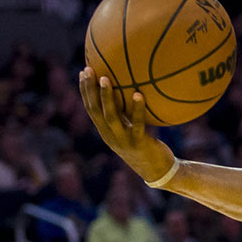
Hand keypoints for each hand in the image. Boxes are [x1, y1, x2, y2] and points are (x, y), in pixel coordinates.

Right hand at [78, 68, 176, 183]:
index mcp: (106, 132)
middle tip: (88, 70)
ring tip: (106, 79)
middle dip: (90, 90)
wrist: (158, 171)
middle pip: (95, 111)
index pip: (90, 109)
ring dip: (107, 97)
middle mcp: (110, 136)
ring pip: (110, 117)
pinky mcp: (139, 143)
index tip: (83, 72)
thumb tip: (129, 89)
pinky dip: (136, 109)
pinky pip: (136, 124)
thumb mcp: (131, 129)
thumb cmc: (146, 147)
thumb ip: (126, 114)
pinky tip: (138, 94)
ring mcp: (123, 140)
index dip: (85, 91)